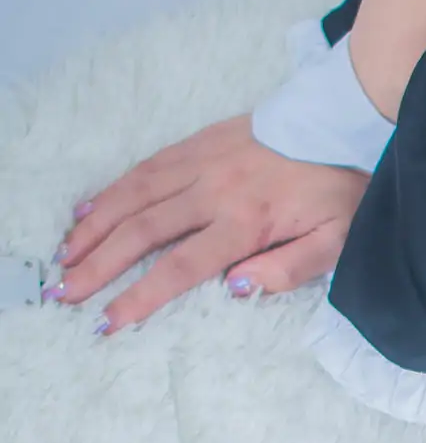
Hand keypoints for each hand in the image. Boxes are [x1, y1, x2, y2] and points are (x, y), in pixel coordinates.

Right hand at [50, 117, 370, 333]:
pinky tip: (91, 207)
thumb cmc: (342, 190)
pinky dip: (114, 188)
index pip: (181, 267)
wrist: (343, 122)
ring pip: (134, 195)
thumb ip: (288, 269)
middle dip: (99, 265)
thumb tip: (235, 288)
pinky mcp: (200, 142)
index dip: (140, 296)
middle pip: (143, 232)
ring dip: (95, 226)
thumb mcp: (334, 242)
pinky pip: (147, 166)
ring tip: (66, 254)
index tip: (108, 320)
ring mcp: (202, 162)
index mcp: (246, 223)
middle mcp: (214, 191)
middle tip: (64, 291)